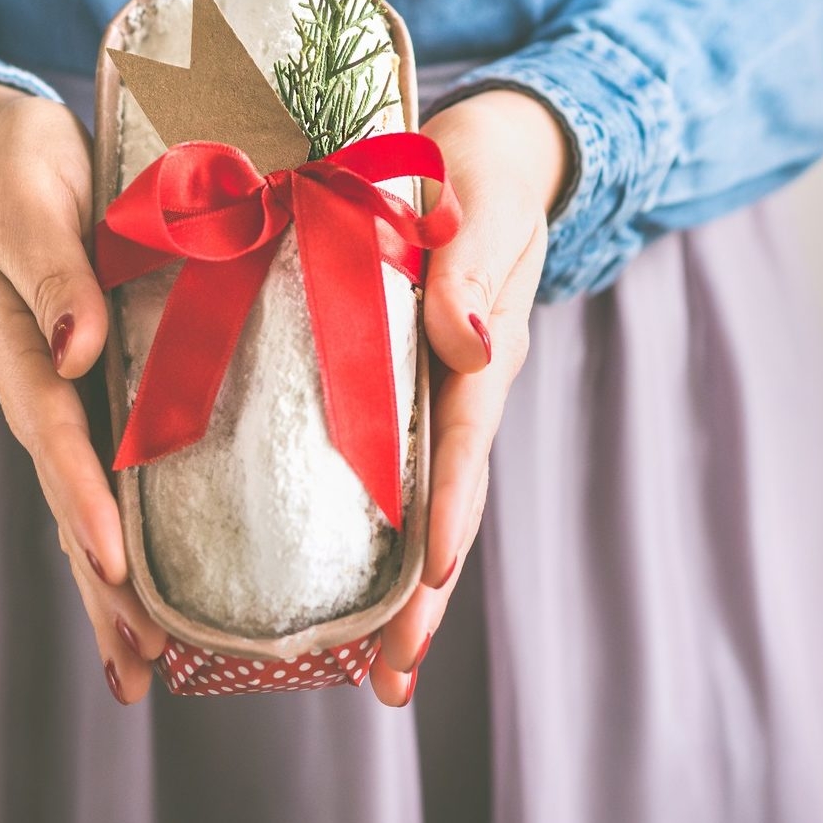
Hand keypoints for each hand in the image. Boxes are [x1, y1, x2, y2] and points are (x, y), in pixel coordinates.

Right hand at [0, 84, 168, 704]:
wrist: (5, 156)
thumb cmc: (20, 169)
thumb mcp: (30, 201)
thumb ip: (52, 270)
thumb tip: (79, 351)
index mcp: (21, 344)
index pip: (54, 430)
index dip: (84, 495)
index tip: (115, 562)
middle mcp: (44, 388)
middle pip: (72, 498)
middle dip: (103, 583)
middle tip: (140, 660)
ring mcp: (71, 400)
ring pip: (92, 505)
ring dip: (116, 589)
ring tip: (147, 668)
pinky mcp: (102, 397)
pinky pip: (119, 476)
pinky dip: (136, 542)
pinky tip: (163, 600)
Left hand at [370, 89, 568, 705]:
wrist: (493, 146)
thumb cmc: (487, 162)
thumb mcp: (484, 193)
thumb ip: (472, 261)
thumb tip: (470, 340)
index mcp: (484, 344)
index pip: (467, 436)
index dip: (450, 502)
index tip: (433, 570)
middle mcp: (462, 386)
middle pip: (447, 502)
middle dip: (425, 594)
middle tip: (395, 676)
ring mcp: (434, 398)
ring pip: (417, 504)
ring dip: (400, 590)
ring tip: (374, 674)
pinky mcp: (399, 392)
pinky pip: (385, 473)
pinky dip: (366, 537)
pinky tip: (329, 591)